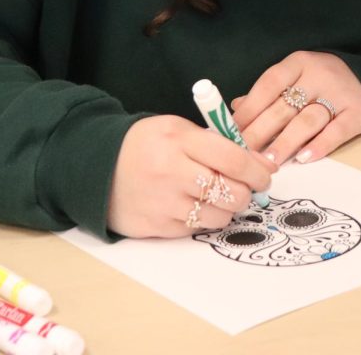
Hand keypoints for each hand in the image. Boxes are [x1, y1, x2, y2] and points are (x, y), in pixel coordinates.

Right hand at [106, 115, 276, 238]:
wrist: (96, 166)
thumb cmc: (146, 146)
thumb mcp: (179, 130)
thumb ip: (219, 144)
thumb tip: (263, 165)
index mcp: (179, 140)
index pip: (233, 159)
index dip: (257, 171)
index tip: (265, 176)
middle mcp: (171, 171)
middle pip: (231, 193)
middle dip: (244, 193)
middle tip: (240, 189)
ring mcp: (163, 202)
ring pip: (218, 216)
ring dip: (224, 209)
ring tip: (213, 197)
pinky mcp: (156, 227)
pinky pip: (196, 229)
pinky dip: (201, 220)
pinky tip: (189, 206)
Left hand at [231, 51, 360, 165]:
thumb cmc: (323, 82)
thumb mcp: (297, 78)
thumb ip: (268, 94)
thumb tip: (236, 110)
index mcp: (299, 63)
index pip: (268, 84)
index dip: (248, 109)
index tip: (231, 131)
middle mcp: (319, 75)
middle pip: (284, 106)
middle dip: (260, 132)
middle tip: (244, 155)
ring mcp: (340, 94)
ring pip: (307, 120)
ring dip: (285, 142)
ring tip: (269, 162)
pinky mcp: (358, 113)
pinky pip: (336, 131)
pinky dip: (319, 146)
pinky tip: (304, 159)